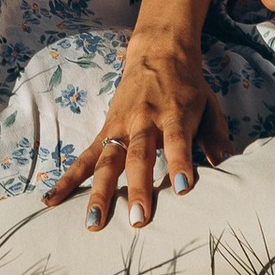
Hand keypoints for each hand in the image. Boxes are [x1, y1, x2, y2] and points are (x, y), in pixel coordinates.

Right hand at [46, 29, 231, 231]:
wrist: (159, 51)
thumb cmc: (187, 86)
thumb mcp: (209, 104)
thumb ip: (215, 136)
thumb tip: (223, 164)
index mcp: (174, 113)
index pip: (178, 140)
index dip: (179, 163)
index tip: (183, 189)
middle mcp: (144, 120)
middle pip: (138, 155)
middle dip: (136, 188)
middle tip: (138, 220)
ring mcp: (121, 125)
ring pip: (106, 160)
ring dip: (98, 192)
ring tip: (94, 223)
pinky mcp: (106, 130)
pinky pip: (85, 157)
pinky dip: (68, 179)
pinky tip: (51, 201)